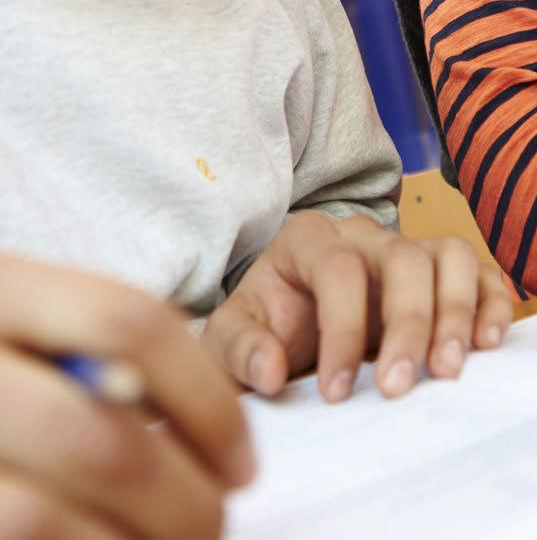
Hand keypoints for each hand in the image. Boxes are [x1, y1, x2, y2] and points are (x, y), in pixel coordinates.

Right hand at [0, 253, 253, 539]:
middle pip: (104, 445)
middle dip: (183, 501)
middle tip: (215, 523)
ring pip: (47, 519)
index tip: (243, 460)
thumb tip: (206, 431)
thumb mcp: (22, 315)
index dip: (206, 399)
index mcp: (0, 288)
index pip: (132, 324)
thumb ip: (93, 348)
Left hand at [202, 211, 512, 402]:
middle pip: (403, 258)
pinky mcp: (439, 272)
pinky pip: (478, 271)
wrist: (286, 325)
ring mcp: (407, 248)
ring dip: (456, 312)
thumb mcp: (229, 339)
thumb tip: (270, 370)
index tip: (335, 394)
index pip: (338, 269)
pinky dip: (490, 302)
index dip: (341, 330)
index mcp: (308, 238)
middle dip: (407, 325)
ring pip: (450, 254)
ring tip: (449, 370)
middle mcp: (364, 234)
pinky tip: (488, 343)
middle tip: (398, 387)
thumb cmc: (263, 327)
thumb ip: (239, 349)